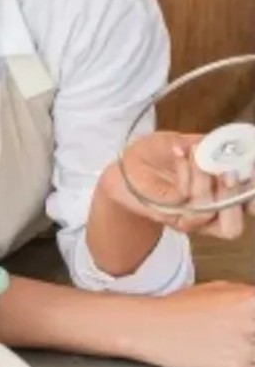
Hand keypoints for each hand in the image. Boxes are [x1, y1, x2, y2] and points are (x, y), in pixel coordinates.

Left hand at [106, 131, 252, 238]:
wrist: (123, 167)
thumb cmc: (157, 156)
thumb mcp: (186, 143)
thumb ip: (209, 144)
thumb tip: (230, 139)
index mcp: (222, 199)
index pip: (248, 207)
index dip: (253, 194)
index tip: (252, 167)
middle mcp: (206, 216)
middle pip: (232, 227)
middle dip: (234, 198)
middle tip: (230, 172)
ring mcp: (185, 219)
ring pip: (206, 213)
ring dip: (205, 182)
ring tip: (198, 156)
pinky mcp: (165, 213)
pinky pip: (181, 201)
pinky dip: (185, 174)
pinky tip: (180, 153)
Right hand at [133, 281, 254, 366]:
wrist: (150, 327)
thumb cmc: (180, 307)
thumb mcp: (219, 289)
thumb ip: (248, 299)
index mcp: (250, 298)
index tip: (253, 328)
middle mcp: (250, 321)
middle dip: (254, 336)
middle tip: (247, 337)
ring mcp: (245, 347)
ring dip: (251, 349)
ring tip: (230, 343)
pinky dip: (250, 366)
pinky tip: (230, 356)